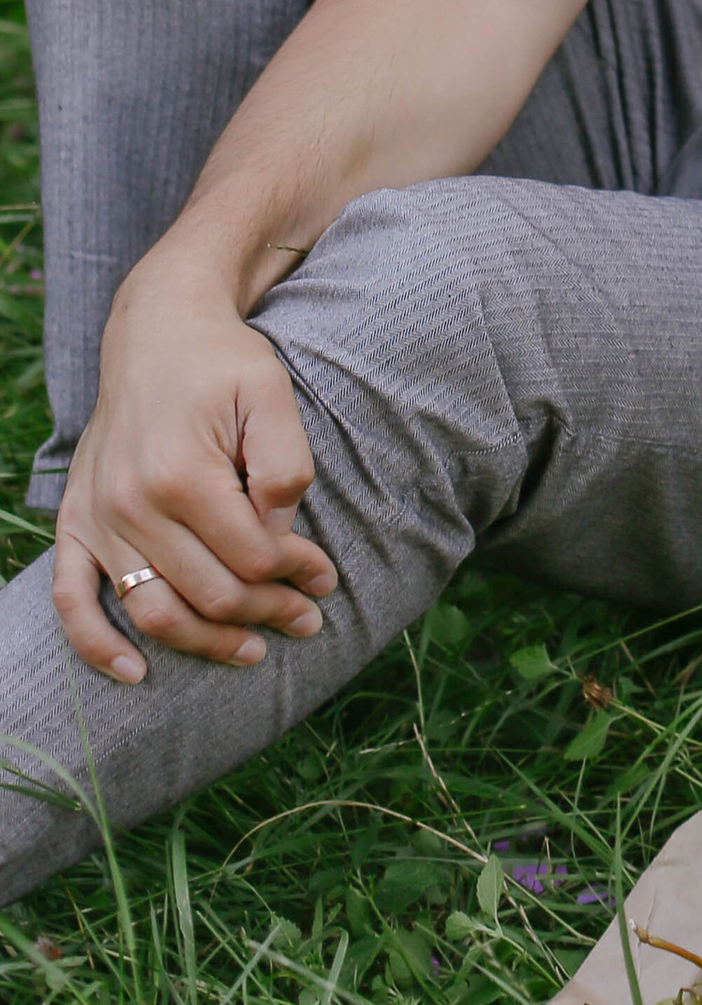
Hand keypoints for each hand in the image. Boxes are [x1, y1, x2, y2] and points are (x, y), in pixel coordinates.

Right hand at [53, 255, 337, 681]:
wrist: (156, 331)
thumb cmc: (222, 363)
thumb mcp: (272, 393)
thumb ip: (284, 463)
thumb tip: (281, 532)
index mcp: (183, 471)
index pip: (250, 555)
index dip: (295, 574)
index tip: (326, 577)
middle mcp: (132, 503)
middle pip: (207, 593)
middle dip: (266, 613)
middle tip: (307, 619)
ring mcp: (97, 518)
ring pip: (153, 611)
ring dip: (205, 643)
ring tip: (253, 651)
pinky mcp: (75, 523)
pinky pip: (71, 599)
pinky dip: (97, 645)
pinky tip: (135, 673)